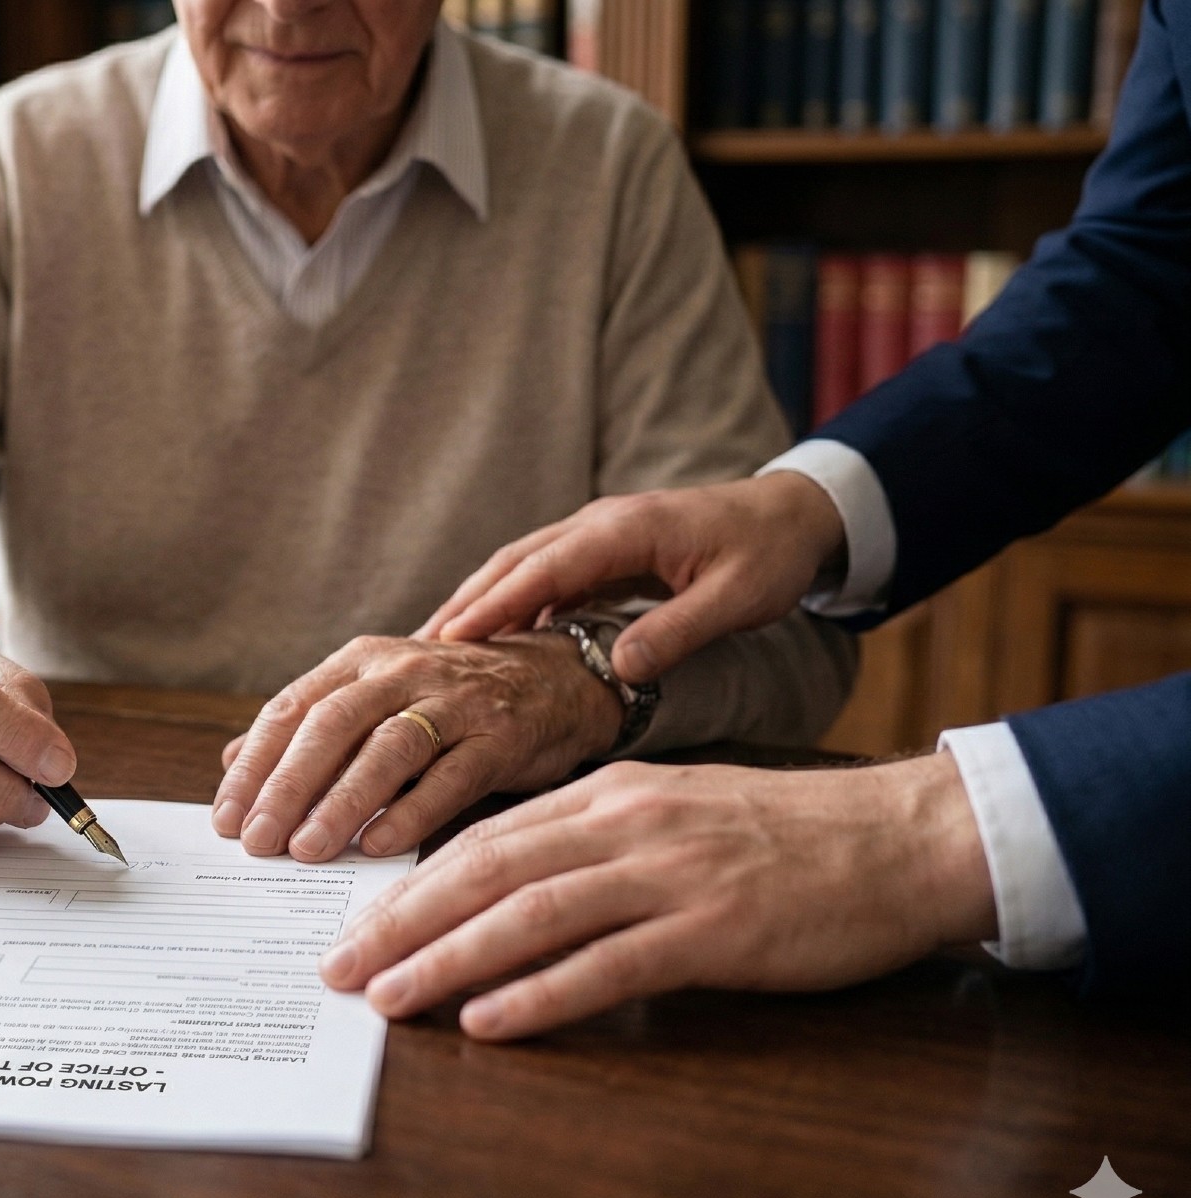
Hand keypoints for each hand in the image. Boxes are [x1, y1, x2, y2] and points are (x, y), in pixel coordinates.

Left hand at [211, 633, 622, 861]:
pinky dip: (412, 810)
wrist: (555, 678)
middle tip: (257, 841)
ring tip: (307, 849)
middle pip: (332, 725)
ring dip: (342, 801)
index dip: (255, 764)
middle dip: (287, 785)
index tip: (227, 817)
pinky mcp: (502, 735)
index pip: (292, 708)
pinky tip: (378, 846)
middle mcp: (404, 671)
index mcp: (362, 662)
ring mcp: (456, 701)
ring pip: (388, 748)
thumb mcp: (375, 699)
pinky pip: (451, 775)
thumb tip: (229, 762)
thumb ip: (307, 728)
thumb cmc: (451, 700)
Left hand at [320, 753, 998, 1039]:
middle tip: (340, 969)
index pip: (485, 840)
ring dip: (448, 958)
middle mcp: (625, 825)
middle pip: (487, 873)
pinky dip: (542, 994)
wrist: (900, 836)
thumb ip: (593, 841)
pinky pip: (609, 965)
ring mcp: (669, 875)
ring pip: (531, 914)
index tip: (357, 927)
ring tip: (389, 998)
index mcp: (610, 794)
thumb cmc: (786, 833)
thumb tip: (509, 886)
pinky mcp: (714, 930)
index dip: (412, 886)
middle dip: (402, 922)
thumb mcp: (673, 812)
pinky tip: (491, 1021)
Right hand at [417, 472, 846, 683]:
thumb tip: (617, 669)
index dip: (492, 605)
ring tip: (439, 648)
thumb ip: (677, 632)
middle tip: (417, 650)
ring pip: (521, 567)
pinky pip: (543, 576)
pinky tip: (496, 640)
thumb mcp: (736, 599)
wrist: (793, 514)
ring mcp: (597, 534)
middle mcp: (597, 524)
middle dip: (463, 603)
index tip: (448, 640)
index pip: (541, 569)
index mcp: (623, 530)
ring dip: (480, 602)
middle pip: (512, 563)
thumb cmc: (769, 555)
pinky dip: (511, 603)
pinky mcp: (603, 550)